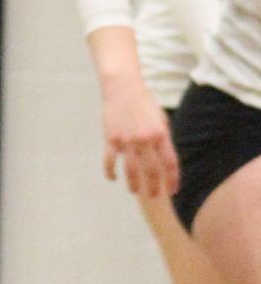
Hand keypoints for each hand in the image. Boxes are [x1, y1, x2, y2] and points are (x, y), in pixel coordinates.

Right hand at [101, 77, 178, 197]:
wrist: (122, 87)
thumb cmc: (144, 102)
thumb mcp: (161, 118)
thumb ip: (164, 138)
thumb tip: (167, 160)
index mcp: (160, 134)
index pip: (170, 164)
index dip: (173, 180)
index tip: (173, 191)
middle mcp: (145, 139)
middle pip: (152, 172)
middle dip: (154, 188)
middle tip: (154, 196)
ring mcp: (127, 140)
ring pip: (131, 171)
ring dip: (134, 185)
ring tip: (135, 191)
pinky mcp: (111, 138)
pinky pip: (110, 161)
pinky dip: (110, 172)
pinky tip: (113, 178)